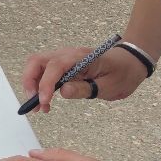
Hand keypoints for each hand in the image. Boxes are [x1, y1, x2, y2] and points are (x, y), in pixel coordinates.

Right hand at [21, 44, 147, 112]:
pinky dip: (39, 86)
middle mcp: (67, 54)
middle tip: (33, 102)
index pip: (55, 66)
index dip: (46, 83)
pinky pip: (44, 72)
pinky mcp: (62, 65)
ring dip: (32, 85)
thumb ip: (85, 88)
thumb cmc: (122, 74)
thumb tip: (62, 92)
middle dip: (30, 81)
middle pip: (37, 61)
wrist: (130, 64)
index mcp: (81, 57)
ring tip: (39, 106)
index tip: (44, 101)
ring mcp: (63, 58)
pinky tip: (45, 101)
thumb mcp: (108, 86)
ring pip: (36, 66)